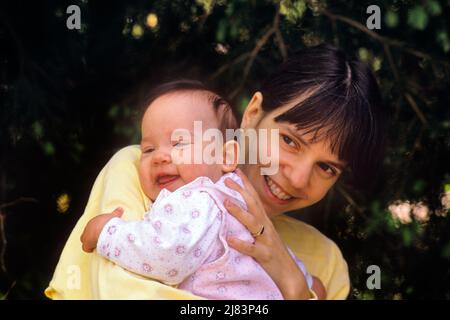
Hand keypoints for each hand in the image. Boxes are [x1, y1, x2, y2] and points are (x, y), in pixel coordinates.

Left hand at [80, 207, 123, 252]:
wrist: (105, 230)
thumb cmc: (109, 222)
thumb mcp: (114, 216)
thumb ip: (117, 212)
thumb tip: (121, 208)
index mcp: (93, 221)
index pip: (93, 225)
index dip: (97, 229)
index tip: (102, 232)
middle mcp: (87, 228)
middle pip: (87, 232)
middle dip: (92, 235)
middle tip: (99, 238)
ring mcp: (86, 236)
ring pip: (85, 240)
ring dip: (90, 242)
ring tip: (97, 244)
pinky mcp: (86, 244)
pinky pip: (86, 248)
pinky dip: (89, 249)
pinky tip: (94, 250)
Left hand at [224, 169, 310, 299]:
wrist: (289, 274)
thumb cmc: (271, 253)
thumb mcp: (263, 234)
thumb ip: (252, 223)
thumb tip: (234, 212)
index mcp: (264, 221)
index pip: (254, 198)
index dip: (246, 184)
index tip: (236, 171)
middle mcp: (266, 227)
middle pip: (253, 205)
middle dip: (241, 191)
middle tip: (226, 180)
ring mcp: (266, 241)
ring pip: (253, 223)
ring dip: (239, 212)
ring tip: (226, 203)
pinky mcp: (264, 255)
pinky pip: (252, 249)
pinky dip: (241, 244)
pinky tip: (230, 239)